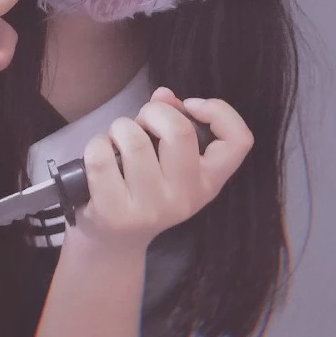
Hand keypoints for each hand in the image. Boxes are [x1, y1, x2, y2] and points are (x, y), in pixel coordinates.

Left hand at [73, 87, 253, 250]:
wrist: (114, 241)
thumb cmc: (145, 187)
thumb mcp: (169, 161)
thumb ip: (171, 121)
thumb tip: (163, 95)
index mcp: (207, 182)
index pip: (239, 141)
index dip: (219, 112)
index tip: (191, 107)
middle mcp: (185, 197)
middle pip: (179, 132)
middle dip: (154, 112)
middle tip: (143, 122)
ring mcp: (150, 208)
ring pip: (134, 140)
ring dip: (120, 128)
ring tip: (117, 141)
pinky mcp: (114, 212)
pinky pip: (101, 157)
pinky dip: (96, 144)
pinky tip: (101, 155)